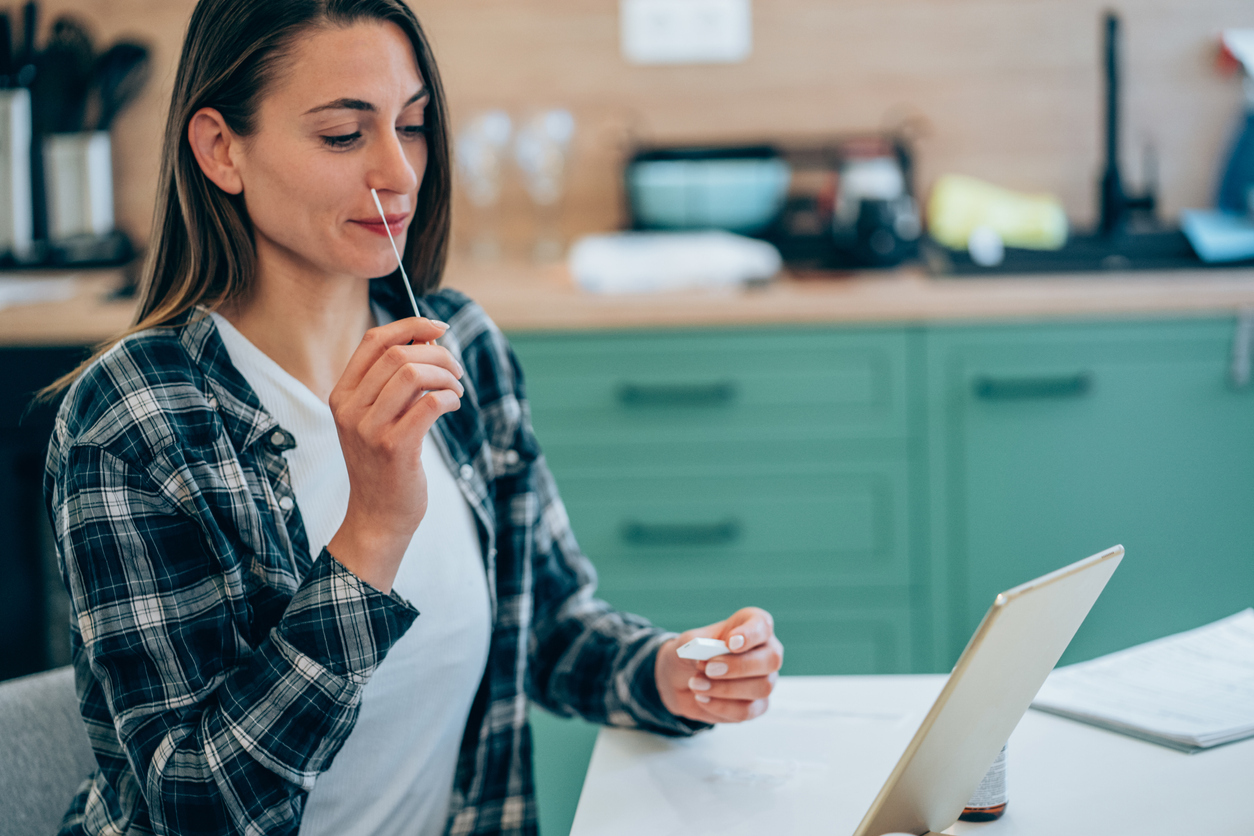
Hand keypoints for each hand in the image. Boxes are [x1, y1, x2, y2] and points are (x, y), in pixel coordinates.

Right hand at [326, 317, 463, 592]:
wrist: (378, 516)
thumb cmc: (384, 463)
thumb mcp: (377, 417)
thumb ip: (394, 381)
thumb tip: (428, 339)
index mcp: (342, 394)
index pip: (374, 340)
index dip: (411, 326)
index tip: (438, 328)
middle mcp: (349, 408)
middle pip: (398, 354)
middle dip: (437, 354)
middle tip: (456, 371)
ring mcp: (369, 429)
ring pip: (413, 374)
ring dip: (446, 376)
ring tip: (456, 390)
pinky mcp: (394, 448)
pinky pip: (429, 404)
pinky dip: (449, 398)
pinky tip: (453, 406)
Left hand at [654, 607, 783, 723]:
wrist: (682, 680)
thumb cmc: (692, 654)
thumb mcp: (687, 643)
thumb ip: (696, 644)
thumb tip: (706, 656)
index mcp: (751, 626)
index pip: (762, 625)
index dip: (750, 634)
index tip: (730, 643)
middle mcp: (765, 652)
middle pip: (771, 660)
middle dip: (739, 666)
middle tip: (709, 669)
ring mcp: (766, 680)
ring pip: (761, 688)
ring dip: (725, 689)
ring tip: (696, 684)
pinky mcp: (757, 706)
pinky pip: (747, 711)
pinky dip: (721, 707)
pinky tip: (702, 699)